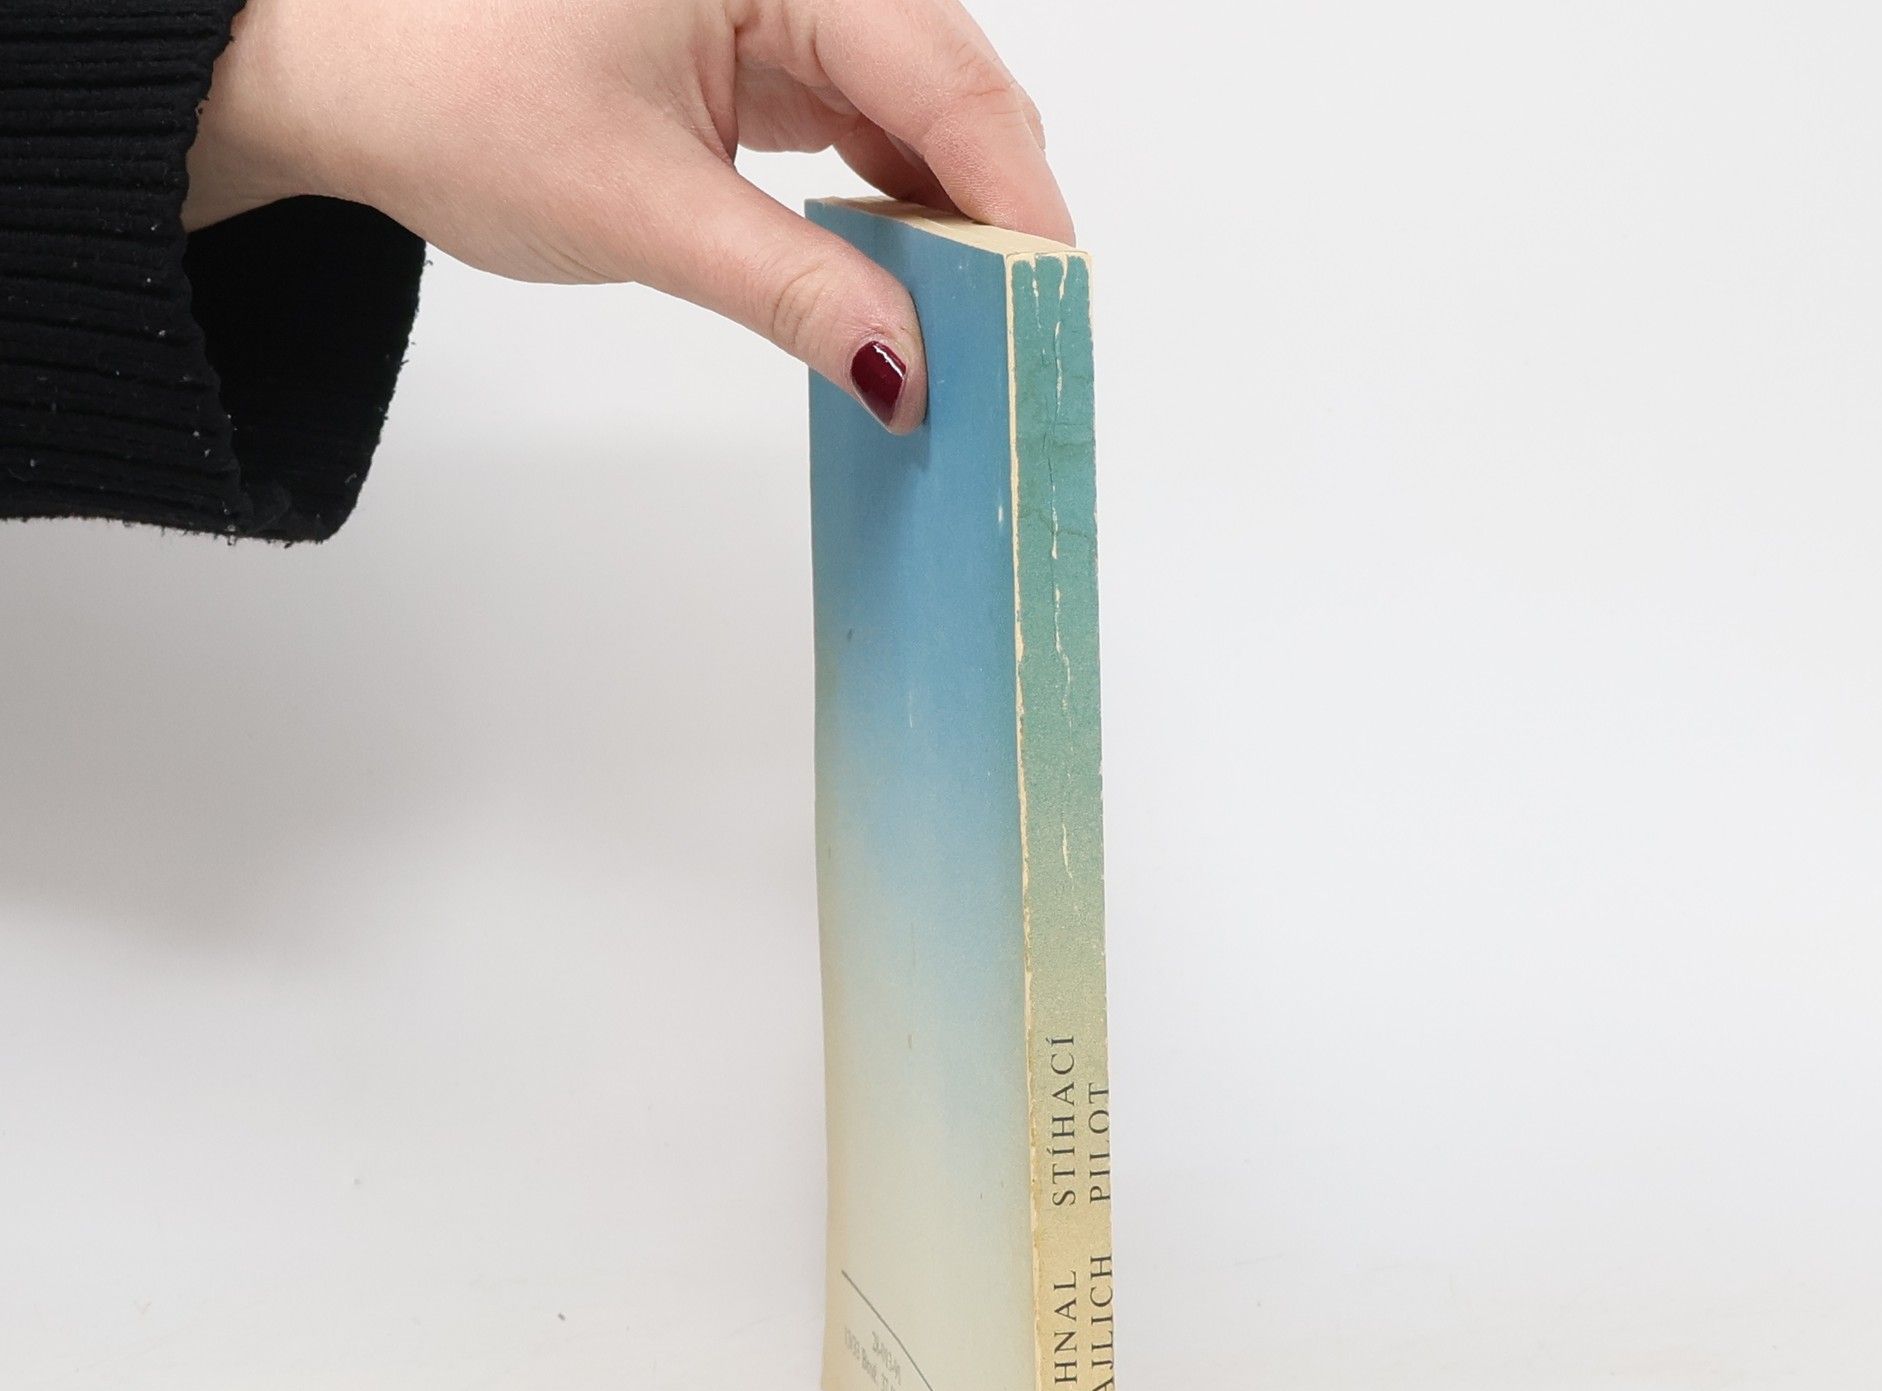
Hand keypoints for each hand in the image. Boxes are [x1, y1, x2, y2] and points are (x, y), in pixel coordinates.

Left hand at [185, 0, 1072, 430]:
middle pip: (951, 79)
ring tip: (969, 329)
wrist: (340, 70)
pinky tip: (902, 278)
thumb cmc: (446, 91)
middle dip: (991, 210)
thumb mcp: (639, 209)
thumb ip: (792, 288)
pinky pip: (864, 117)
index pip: (942, 69)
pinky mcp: (762, 41)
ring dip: (946, 215)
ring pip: (917, 103)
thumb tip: (905, 370)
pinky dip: (891, 201)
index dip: (1010, 193)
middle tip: (1019, 340)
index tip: (1053, 304)